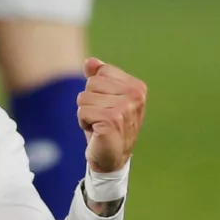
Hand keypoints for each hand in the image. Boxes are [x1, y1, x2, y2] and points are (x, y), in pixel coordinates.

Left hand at [77, 58, 146, 172]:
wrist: (111, 158)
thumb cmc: (106, 124)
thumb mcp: (103, 97)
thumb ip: (98, 77)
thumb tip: (90, 61)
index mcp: (137, 87)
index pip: (101, 71)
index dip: (96, 88)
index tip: (107, 104)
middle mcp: (135, 96)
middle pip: (91, 83)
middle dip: (89, 101)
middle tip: (101, 117)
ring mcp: (125, 109)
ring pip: (83, 97)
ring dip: (85, 112)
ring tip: (99, 124)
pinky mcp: (112, 121)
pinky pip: (82, 111)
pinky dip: (83, 122)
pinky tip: (96, 132)